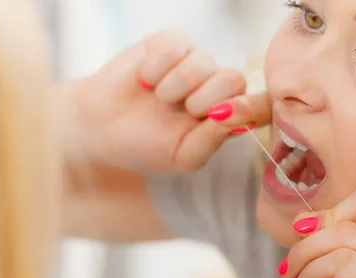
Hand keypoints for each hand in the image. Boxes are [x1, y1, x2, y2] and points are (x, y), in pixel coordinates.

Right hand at [64, 30, 270, 172]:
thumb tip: (240, 117)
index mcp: (224, 117)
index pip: (257, 105)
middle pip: (235, 79)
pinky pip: (178, 45)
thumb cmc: (144, 146)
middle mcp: (214, 87)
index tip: (230, 115)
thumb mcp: (182, 156)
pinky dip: (158, 67)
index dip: (254, 107)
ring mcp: (194, 63)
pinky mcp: (171, 43)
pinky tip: (145, 80)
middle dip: (207, 99)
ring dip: (177, 85)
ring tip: (159, 98)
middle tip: (183, 111)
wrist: (99, 126)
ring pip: (204, 62)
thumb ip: (213, 139)